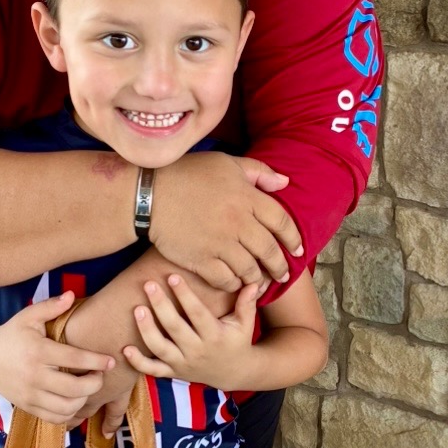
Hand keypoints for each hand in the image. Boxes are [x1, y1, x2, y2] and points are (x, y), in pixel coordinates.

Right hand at [0, 290, 113, 425]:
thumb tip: (71, 294)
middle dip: (95, 383)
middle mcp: (35, 376)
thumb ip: (50, 306)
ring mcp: (30, 395)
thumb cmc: (10, 335)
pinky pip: (56, 419)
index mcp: (38, 351)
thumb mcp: (27, 317)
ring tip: (87, 388)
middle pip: (75, 389)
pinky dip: (71, 414)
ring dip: (84, 400)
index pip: (75, 359)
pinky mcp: (28, 407)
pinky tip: (75, 401)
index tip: (110, 361)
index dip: (97, 361)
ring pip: (67, 408)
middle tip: (100, 375)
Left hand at [123, 275, 258, 389]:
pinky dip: (138, 363)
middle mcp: (197, 351)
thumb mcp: (245, 324)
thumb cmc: (238, 341)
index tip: (172, 276)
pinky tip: (125, 349)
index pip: (197, 314)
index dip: (185, 295)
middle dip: (161, 306)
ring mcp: (183, 364)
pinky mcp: (173, 372)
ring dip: (146, 330)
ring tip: (137, 309)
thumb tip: (253, 280)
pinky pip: (152, 370)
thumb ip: (246, 302)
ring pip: (160, 349)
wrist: (235, 373)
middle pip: (175, 328)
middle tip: (148, 285)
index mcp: (215, 336)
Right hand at [152, 152, 302, 292]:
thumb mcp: (226, 163)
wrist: (148, 194)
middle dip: (280, 266)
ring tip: (259, 282)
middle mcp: (238, 222)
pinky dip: (234, 284)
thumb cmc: (187, 174)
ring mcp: (220, 243)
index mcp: (247, 198)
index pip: (282, 222)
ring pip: (250, 269)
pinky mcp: (201, 259)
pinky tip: (236, 283)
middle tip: (283, 274)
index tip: (298, 250)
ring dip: (258, 278)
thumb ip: (258, 172)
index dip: (294, 238)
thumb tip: (285, 182)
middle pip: (269, 251)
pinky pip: (225, 280)